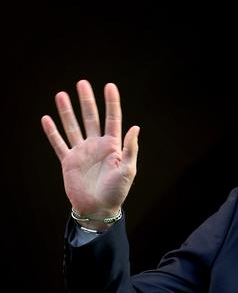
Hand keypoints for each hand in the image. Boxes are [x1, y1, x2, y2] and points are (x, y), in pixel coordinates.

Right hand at [41, 80, 139, 224]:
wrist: (98, 209)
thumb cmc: (117, 191)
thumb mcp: (128, 170)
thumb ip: (130, 148)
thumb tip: (135, 127)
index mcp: (113, 145)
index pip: (112, 118)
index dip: (111, 102)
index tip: (109, 86)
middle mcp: (96, 145)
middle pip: (91, 118)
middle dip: (86, 101)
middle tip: (82, 83)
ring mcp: (82, 152)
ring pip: (73, 126)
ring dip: (67, 111)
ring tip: (61, 94)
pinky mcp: (68, 161)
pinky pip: (59, 144)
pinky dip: (52, 132)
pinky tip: (47, 119)